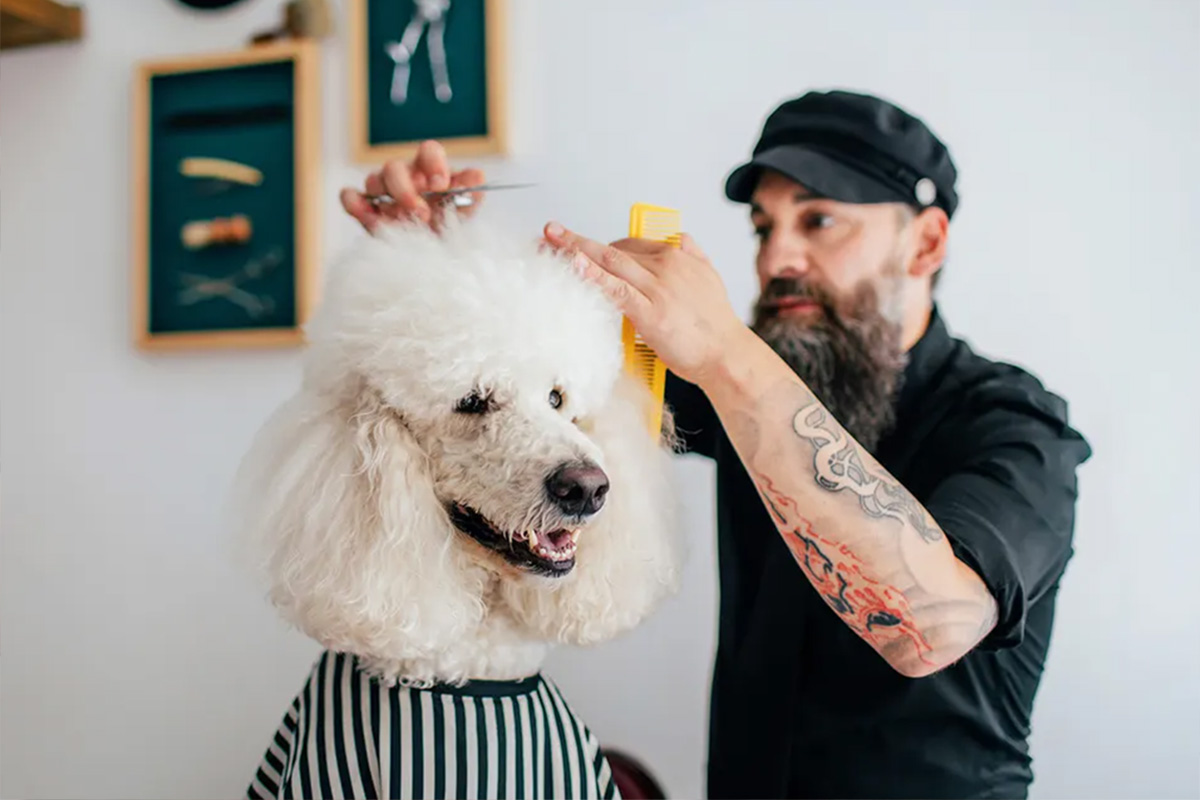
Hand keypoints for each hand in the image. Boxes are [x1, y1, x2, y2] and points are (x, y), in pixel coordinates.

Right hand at [340, 140, 485, 231]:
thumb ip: (471, 193)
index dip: (432, 163)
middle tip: (423, 214)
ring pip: (372, 180)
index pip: (428, 151)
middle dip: (407, 191)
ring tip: (399, 221)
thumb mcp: (464, 211)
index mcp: (429, 170)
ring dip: (386, 200)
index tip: (440, 185)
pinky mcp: (365, 207)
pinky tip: (368, 218)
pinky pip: (350, 197)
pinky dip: (355, 204)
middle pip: (395, 167)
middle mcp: (404, 175)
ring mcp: (381, 190)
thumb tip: (478, 177)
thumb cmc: (447, 223)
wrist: (432, 250)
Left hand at [542, 222, 751, 388]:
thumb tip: (680, 237)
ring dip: (576, 250)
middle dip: (577, 240)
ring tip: (550, 242)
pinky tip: (574, 264)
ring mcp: (657, 288)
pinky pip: (616, 288)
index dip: (600, 243)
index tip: (577, 244)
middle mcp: (665, 266)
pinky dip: (593, 274)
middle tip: (550, 232)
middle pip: (613, 248)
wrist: (727, 354)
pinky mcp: (650, 312)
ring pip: (610, 262)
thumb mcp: (710, 277)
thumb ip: (693, 253)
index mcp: (676, 256)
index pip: (630, 243)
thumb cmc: (715, 324)